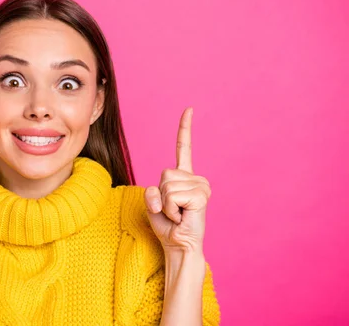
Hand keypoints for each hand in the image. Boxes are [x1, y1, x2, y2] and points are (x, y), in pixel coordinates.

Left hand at [144, 108, 211, 253]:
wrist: (178, 246)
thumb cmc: (167, 226)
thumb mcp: (153, 204)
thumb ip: (152, 191)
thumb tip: (159, 189)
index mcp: (184, 177)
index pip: (184, 148)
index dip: (185, 128)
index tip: (189, 109)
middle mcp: (196, 178)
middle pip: (164, 173)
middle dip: (159, 195)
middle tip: (171, 211)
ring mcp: (201, 186)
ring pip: (166, 185)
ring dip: (165, 204)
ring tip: (177, 214)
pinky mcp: (201, 196)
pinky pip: (172, 196)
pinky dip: (170, 209)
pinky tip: (181, 217)